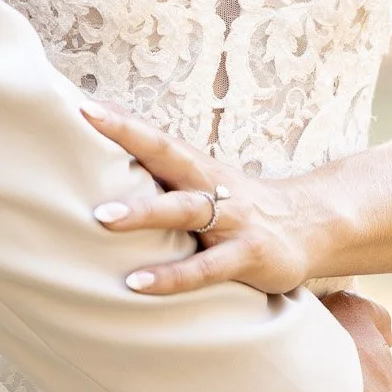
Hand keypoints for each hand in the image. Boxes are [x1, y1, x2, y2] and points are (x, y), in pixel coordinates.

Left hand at [83, 105, 318, 294]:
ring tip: (102, 218)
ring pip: (183, 211)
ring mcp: (231, 220)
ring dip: (143, 213)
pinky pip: (204, 269)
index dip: (121, 122)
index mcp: (197, 166)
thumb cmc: (237, 206)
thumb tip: (106, 164)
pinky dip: (170, 277)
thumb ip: (163, 177)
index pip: (155, 137)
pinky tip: (138, 284)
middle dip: (127, 142)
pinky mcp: (246, 256)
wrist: (309, 227)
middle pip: (167, 156)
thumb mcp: (203, 185)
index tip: (83, 107)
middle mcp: (211, 185)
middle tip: (82, 140)